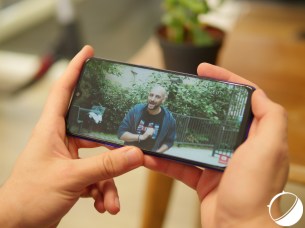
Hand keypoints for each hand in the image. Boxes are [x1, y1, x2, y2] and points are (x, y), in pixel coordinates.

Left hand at [0, 46, 142, 227]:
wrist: (17, 226)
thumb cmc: (28, 198)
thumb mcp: (70, 178)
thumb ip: (105, 166)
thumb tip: (134, 154)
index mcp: (51, 130)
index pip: (63, 91)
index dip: (75, 69)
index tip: (88, 53)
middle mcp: (61, 140)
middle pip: (93, 128)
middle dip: (111, 141)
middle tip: (127, 139)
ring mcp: (69, 158)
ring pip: (100, 160)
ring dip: (108, 182)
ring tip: (109, 200)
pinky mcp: (75, 175)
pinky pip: (97, 177)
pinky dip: (103, 192)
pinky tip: (103, 204)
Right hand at [144, 63, 288, 227]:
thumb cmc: (255, 193)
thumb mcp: (269, 149)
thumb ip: (270, 118)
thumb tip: (257, 93)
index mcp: (256, 136)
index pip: (242, 98)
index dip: (225, 79)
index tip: (204, 69)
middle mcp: (239, 147)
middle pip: (216, 115)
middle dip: (197, 102)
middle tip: (178, 91)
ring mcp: (220, 163)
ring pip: (195, 140)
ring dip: (175, 133)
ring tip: (158, 122)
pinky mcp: (204, 178)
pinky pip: (182, 165)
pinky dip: (166, 161)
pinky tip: (151, 157)